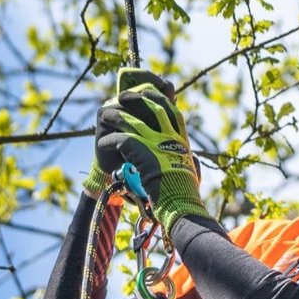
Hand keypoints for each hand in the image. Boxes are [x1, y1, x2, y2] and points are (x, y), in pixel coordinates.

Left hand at [96, 76, 207, 229]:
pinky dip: (109, 141)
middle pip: (152, 106)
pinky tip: (103, 144)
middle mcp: (170, 136)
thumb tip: (195, 162)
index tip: (149, 95)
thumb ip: (190, 162)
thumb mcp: (192, 173)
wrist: (180, 204)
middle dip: (136, 99)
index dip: (159, 99)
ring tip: (105, 115)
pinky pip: (119, 139)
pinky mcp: (140, 150)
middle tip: (123, 96)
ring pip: (130, 119)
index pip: (172, 111)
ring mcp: (155, 141)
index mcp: (182, 140)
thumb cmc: (185, 195)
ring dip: (115, 116)